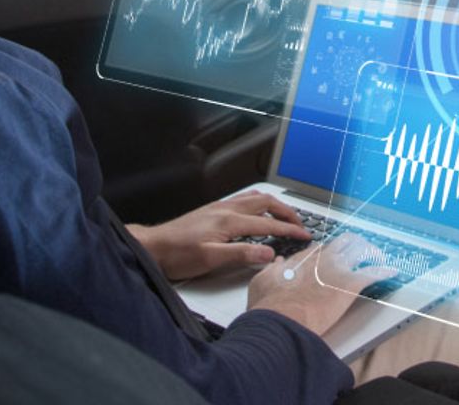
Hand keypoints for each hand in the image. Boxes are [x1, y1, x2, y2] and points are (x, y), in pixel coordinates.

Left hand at [128, 191, 310, 280]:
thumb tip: (269, 252)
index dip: (289, 229)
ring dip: (273, 205)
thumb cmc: (178, 255)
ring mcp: (219, 207)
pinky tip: (257, 210)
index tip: (304, 235)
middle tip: (300, 223)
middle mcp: (226, 209)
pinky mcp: (212, 210)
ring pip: (254, 198)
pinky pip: (242, 199)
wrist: (154, 246)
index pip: (268, 223)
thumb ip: (242, 254)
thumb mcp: (211, 260)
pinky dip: (258, 203)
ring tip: (284, 215)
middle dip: (286, 212)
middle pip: (265, 203)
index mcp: (229, 220)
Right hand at [246, 232, 400, 336]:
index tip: (333, 255)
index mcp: (302, 258)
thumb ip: (272, 268)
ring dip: (371, 253)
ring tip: (379, 257)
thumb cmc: (270, 306)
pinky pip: (374, 272)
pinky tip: (392, 271)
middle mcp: (322, 259)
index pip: (321, 247)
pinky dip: (384, 271)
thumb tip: (277, 262)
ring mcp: (337, 269)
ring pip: (361, 250)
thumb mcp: (262, 281)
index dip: (329, 251)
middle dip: (353, 244)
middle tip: (360, 251)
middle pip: (343, 242)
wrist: (282, 320)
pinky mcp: (350, 284)